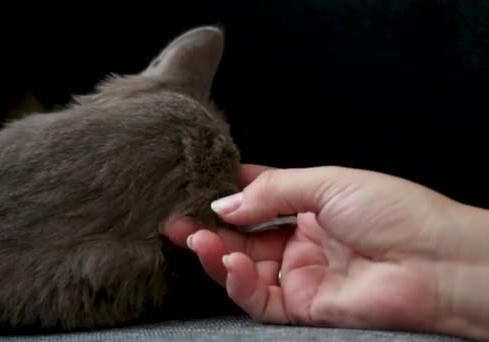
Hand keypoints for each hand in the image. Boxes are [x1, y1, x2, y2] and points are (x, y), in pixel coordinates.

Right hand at [162, 164, 488, 339]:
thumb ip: (271, 191)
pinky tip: (230, 262)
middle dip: (209, 227)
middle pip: (244, 234)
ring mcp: (301, 274)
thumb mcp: (327, 181)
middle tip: (175, 219)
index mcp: (312, 204)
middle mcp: (302, 240)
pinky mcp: (302, 306)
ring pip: (245, 267)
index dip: (227, 192)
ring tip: (195, 239)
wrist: (436, 262)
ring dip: (217, 254)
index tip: (196, 184)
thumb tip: (223, 202)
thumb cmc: (395, 211)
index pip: (258, 197)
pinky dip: (238, 280)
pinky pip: (259, 297)